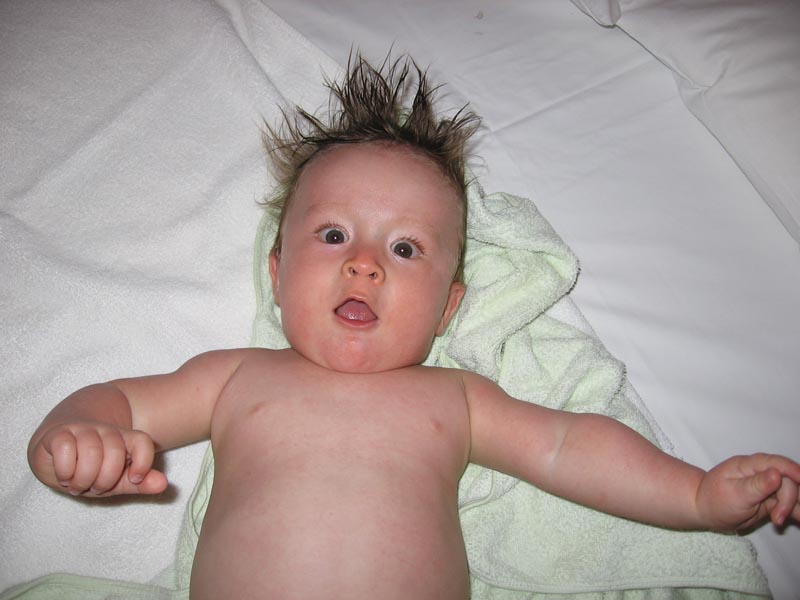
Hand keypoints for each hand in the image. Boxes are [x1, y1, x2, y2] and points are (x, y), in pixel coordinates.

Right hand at [28, 421, 167, 496]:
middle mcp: (105, 431)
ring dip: (83, 479)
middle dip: (105, 480)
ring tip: (77, 485)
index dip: (143, 462)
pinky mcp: (57, 433)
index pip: (143, 442)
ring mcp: (81, 429)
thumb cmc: (89, 467)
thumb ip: (140, 483)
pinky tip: (64, 476)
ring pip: (91, 451)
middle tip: (94, 488)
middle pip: (115, 451)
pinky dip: (65, 470)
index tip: (134, 478)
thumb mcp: (117, 479)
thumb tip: (164, 484)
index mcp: (125, 440)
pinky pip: (66, 448)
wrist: (54, 447)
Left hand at [696, 453, 799, 531]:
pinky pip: (789, 504)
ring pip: (792, 493)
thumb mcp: (735, 494)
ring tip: (783, 520)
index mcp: (749, 465)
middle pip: (788, 481)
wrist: (706, 511)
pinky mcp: (772, 500)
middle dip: (788, 500)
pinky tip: (796, 519)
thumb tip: (777, 474)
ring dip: (794, 506)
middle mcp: (761, 473)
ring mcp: (768, 487)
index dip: (793, 471)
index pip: (776, 463)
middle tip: (777, 519)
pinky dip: (795, 511)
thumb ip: (757, 485)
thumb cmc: (715, 500)